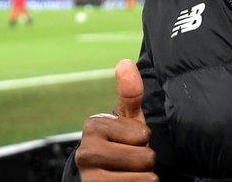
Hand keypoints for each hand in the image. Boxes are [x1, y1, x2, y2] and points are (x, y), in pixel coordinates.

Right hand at [75, 59, 157, 180]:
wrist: (101, 178)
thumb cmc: (120, 144)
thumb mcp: (127, 120)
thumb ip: (130, 93)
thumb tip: (125, 62)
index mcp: (93, 126)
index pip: (143, 134)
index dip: (143, 139)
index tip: (128, 141)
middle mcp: (86, 152)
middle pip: (144, 157)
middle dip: (146, 160)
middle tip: (131, 160)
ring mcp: (89, 178)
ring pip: (143, 178)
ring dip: (144, 177)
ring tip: (129, 173)